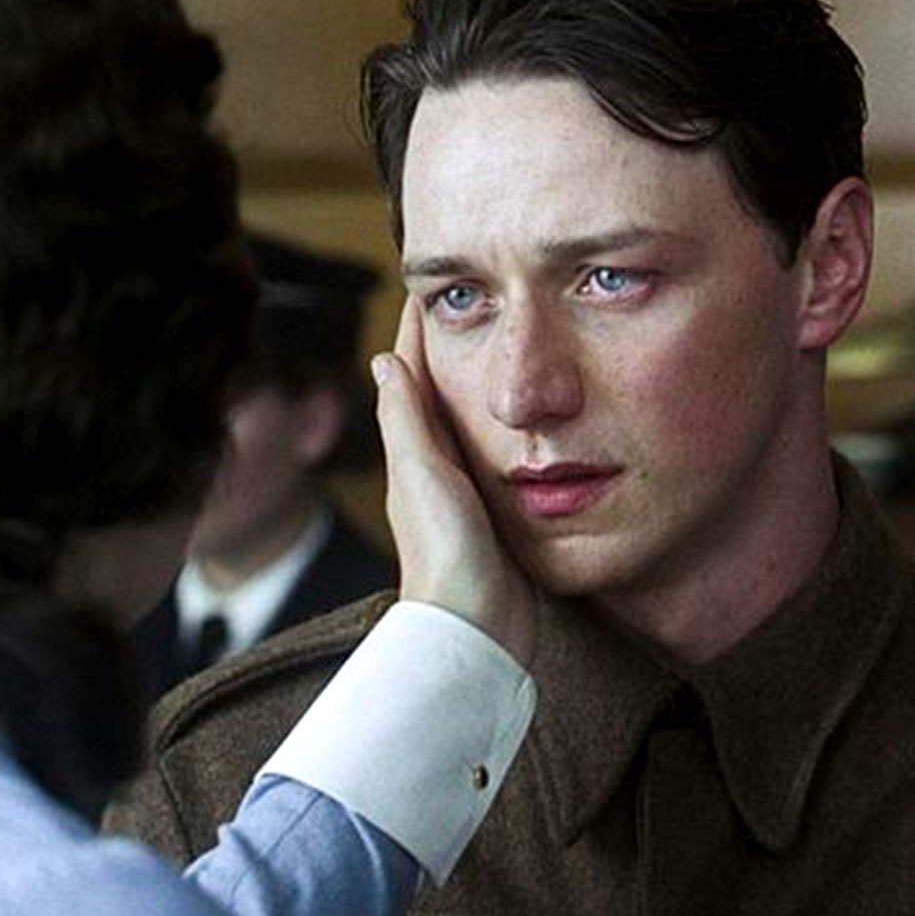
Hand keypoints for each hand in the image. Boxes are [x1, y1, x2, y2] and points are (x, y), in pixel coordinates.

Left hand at [372, 297, 535, 663]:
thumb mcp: (423, 476)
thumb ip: (407, 420)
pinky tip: (532, 421)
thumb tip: (382, 360)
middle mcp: (435, 468)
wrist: (476, 632)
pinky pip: (502, 456)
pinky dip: (511, 427)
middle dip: (455, 346)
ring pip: (474, 421)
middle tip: (476, 299)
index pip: (413, 373)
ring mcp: (466, 493)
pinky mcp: (498, 517)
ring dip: (484, 382)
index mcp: (414, 451)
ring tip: (504, 343)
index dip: (421, 329)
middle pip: (442, 391)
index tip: (432, 283)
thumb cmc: (445, 555)